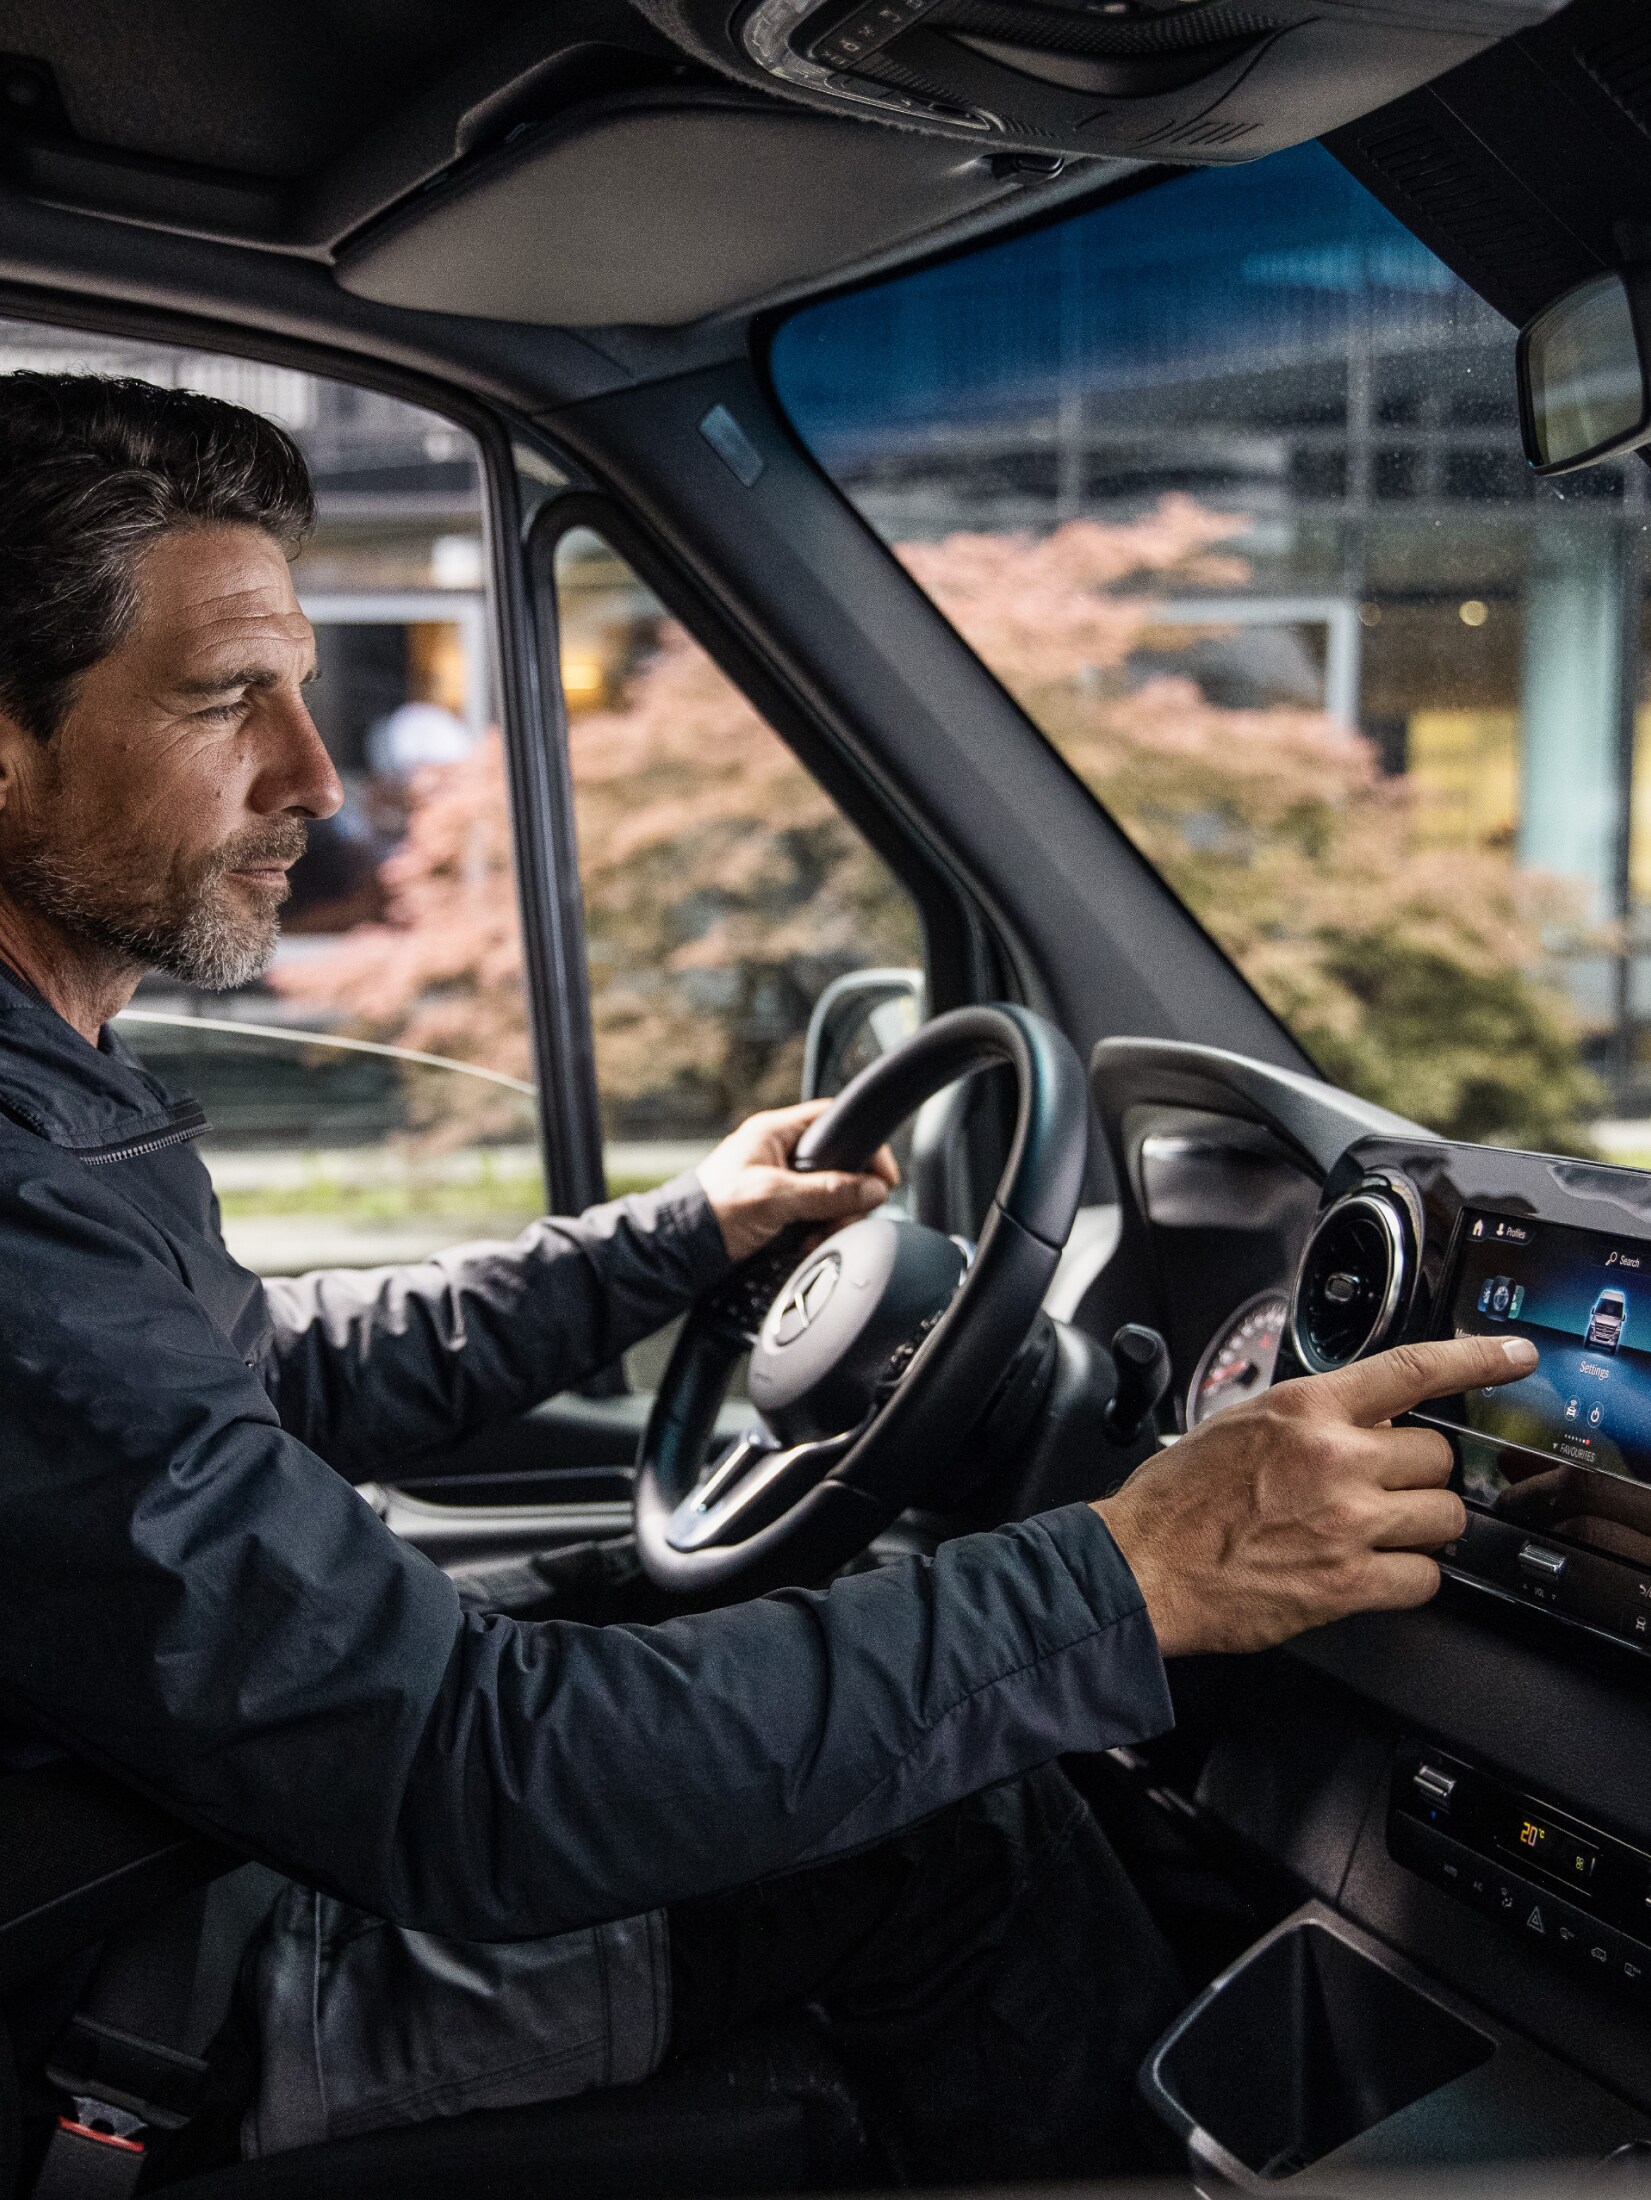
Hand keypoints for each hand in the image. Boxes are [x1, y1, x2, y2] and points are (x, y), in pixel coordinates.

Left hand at [697, 1101, 898, 1262]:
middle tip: (841, 1218)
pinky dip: (817, 1231)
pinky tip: (807, 1244)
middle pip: (839, 1164)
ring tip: (816, 1237)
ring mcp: (780, 1182)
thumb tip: (872, 1190)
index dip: (863, 1145)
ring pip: (830, 1194)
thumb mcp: (775, 1197)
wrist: (680, 1250)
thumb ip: (826, 1192)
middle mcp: (780, 1152)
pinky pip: (815, 1215)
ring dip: (832, 1218)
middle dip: (847, 1196)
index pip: (834, 1121)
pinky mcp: (778, 1209)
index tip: (882, 1176)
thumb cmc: (712, 1212)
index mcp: (775, 1133)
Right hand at [1094, 1333, 1537, 1657]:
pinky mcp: (1346, 1585)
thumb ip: (1305, 1418)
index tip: (1515, 1355)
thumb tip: (1351, 1418)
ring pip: (1444, 1518)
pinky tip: (1374, 1573)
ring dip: (1422, 1527)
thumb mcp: (1236, 1424)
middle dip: (1419, 1474)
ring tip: (1380, 1533)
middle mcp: (1335, 1459)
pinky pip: (1424, 1579)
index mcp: (1305, 1410)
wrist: (1140, 1567)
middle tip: (1385, 1489)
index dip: (1476, 1359)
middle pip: (1438, 1456)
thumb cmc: (1174, 1501)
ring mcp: (1347, 1524)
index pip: (1411, 1370)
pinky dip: (1408, 1578)